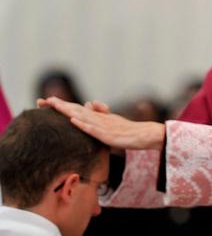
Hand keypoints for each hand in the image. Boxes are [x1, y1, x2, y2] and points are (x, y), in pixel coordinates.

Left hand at [42, 97, 165, 149]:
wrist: (145, 135)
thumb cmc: (128, 130)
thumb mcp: (112, 120)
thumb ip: (100, 112)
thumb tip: (89, 102)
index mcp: (98, 116)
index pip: (76, 108)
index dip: (61, 105)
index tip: (44, 102)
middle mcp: (99, 119)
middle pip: (76, 110)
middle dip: (58, 105)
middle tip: (41, 101)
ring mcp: (103, 126)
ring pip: (83, 117)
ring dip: (68, 112)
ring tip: (54, 106)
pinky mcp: (109, 135)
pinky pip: (94, 130)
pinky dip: (84, 125)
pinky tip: (74, 121)